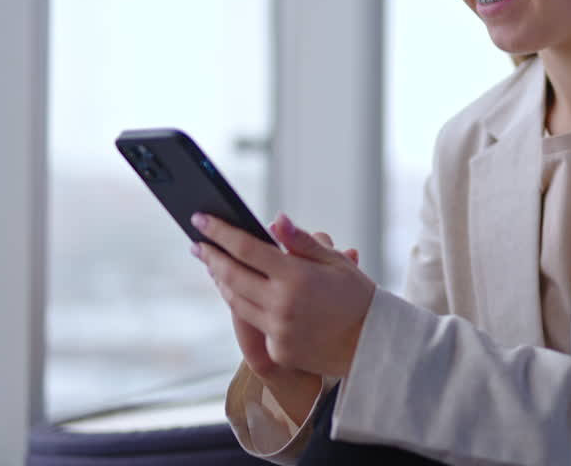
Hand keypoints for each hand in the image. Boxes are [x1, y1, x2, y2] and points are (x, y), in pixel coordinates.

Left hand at [192, 212, 375, 379]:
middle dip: (211, 257)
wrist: (372, 345)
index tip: (200, 219)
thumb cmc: (358, 297)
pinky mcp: (278, 350)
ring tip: (215, 265)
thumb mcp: (336, 262)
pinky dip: (245, 305)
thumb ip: (302, 241)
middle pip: (232, 275)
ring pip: (236, 302)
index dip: (220, 232)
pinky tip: (241, 293)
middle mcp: (282, 304)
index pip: (246, 248)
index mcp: (297, 276)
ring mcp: (278, 330)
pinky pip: (254, 324)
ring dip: (222, 281)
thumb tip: (275, 220)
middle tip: (198, 244)